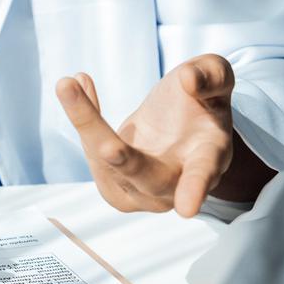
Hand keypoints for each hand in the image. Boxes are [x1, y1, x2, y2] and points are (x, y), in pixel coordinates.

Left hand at [56, 54, 235, 216]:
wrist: (182, 128)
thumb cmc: (203, 103)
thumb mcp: (215, 77)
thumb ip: (211, 75)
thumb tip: (190, 80)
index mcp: (208, 157)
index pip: (203, 174)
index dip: (196, 188)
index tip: (187, 208)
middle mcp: (174, 182)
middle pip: (141, 172)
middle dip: (121, 159)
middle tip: (107, 147)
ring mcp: (141, 190)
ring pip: (105, 162)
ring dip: (85, 121)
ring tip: (68, 84)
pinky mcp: (114, 184)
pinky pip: (92, 152)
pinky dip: (83, 117)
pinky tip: (78, 84)